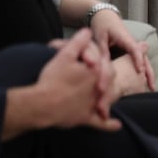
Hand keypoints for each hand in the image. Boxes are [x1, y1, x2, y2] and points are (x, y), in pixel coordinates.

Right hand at [4, 30, 121, 137]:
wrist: (41, 104)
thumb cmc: (52, 80)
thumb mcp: (63, 56)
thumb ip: (78, 43)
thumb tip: (86, 32)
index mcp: (96, 73)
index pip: (106, 66)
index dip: (101, 63)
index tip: (92, 64)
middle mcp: (98, 89)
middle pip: (108, 83)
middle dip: (105, 80)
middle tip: (98, 80)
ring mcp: (93, 105)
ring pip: (106, 101)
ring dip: (108, 100)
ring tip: (107, 99)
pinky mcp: (85, 119)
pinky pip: (100, 123)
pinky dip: (109, 125)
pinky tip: (117, 125)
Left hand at [90, 10, 154, 88]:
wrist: (104, 16)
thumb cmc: (102, 25)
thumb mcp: (99, 37)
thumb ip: (102, 51)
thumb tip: (105, 67)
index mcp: (125, 38)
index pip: (135, 50)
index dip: (138, 61)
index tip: (140, 72)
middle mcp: (132, 44)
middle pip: (144, 58)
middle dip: (149, 73)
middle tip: (152, 87)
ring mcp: (133, 48)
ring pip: (144, 61)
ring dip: (148, 75)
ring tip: (152, 89)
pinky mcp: (130, 51)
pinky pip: (138, 62)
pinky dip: (143, 72)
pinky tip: (143, 84)